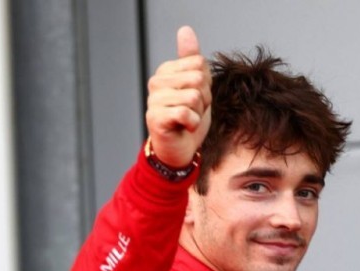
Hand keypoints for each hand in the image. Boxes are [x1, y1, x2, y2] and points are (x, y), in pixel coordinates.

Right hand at [145, 25, 211, 168]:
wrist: (178, 151)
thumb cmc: (188, 119)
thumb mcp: (197, 85)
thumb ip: (191, 59)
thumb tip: (185, 30)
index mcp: (166, 71)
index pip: (199, 64)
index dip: (206, 84)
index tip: (195, 99)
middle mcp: (156, 83)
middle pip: (198, 79)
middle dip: (204, 99)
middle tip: (192, 112)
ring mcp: (153, 100)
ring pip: (194, 96)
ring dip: (198, 113)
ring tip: (187, 121)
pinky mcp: (155, 118)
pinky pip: (186, 112)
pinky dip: (192, 124)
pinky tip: (183, 128)